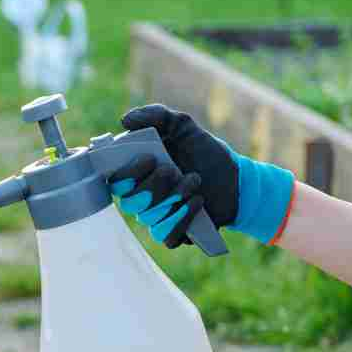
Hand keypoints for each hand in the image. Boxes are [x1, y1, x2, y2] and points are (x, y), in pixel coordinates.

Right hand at [107, 104, 296, 247]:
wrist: (236, 179)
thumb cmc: (205, 152)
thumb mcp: (184, 127)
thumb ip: (156, 116)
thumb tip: (124, 120)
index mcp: (137, 174)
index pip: (115, 181)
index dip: (127, 173)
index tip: (149, 158)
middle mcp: (141, 198)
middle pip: (130, 202)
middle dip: (154, 184)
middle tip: (173, 169)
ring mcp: (156, 218)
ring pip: (149, 217)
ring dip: (175, 196)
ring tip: (195, 180)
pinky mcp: (172, 234)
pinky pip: (165, 235)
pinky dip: (182, 217)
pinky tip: (198, 201)